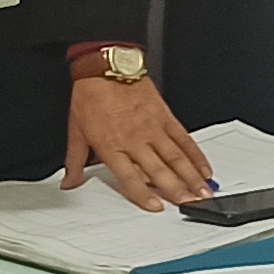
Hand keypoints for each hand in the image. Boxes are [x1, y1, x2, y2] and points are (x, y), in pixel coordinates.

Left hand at [59, 74, 214, 211]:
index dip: (144, 195)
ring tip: (204, 192)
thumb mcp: (76, 131)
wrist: (106, 65)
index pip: (130, 177)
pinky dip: (196, 154)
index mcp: (112, 146)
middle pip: (160, 171)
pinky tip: (204, 168)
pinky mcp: (165, 116)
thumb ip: (75, 162)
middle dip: (178, 191)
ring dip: (192, 177)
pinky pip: (184, 138)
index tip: (157, 207)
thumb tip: (69, 183)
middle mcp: (135, 139)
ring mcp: (153, 128)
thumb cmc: (91, 95)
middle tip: (192, 204)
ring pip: (176, 157)